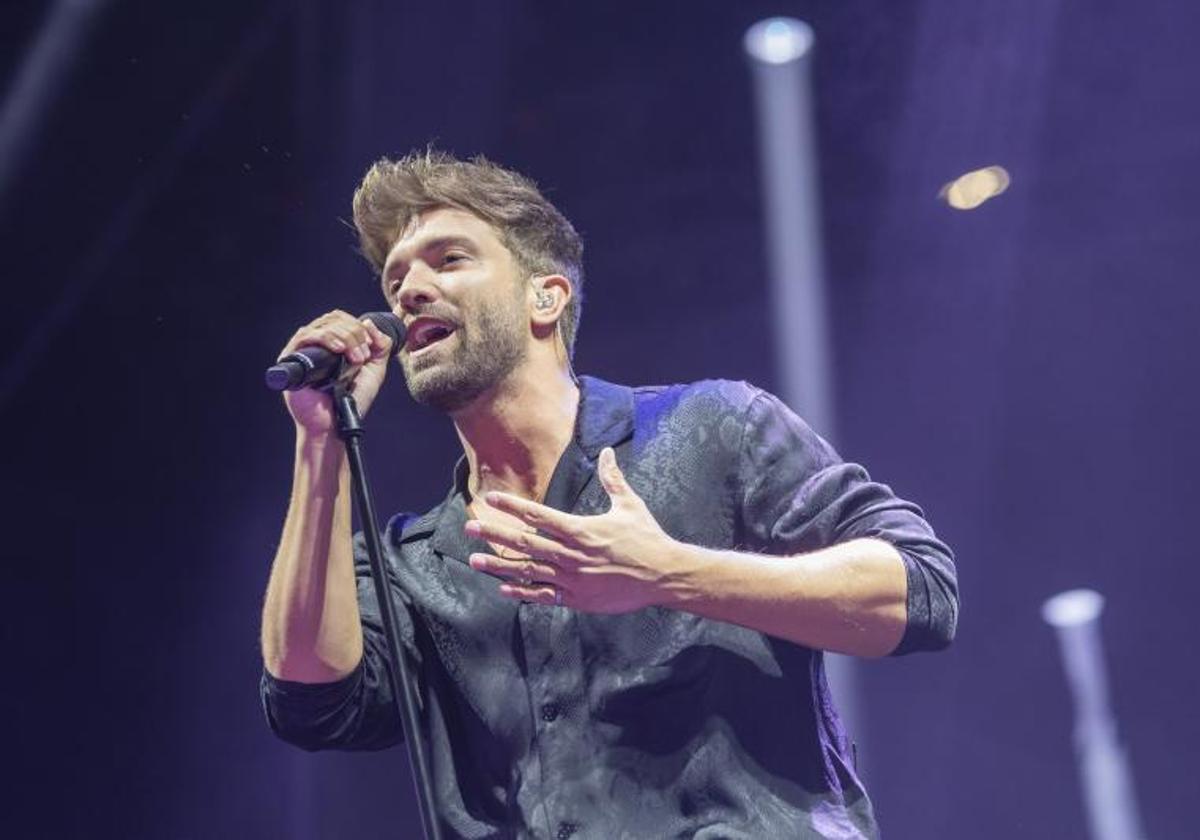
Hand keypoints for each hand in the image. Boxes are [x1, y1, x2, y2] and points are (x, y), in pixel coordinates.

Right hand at [277, 310, 395, 434]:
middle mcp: (316, 343)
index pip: (341, 318)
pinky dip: (326, 338)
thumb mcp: (374, 369)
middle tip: (363, 356)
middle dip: (354, 333)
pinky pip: (306, 337)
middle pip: (333, 318)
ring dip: (345, 337)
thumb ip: (380, 346)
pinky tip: (340, 350)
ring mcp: (302, 350)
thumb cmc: (351, 400)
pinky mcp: (290, 359)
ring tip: (356, 359)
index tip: (371, 347)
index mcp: (332, 343)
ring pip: (323, 325)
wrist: (335, 424)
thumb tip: (369, 322)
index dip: (359, 326)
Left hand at [465, 448, 679, 612]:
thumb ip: (613, 479)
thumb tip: (606, 452)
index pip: (538, 515)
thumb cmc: (647, 538)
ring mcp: (572, 579)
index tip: (492, 499)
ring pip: (528, 570)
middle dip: (495, 534)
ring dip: (499, 565)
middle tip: (470, 528)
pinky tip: (503, 588)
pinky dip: (522, 592)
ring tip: (475, 560)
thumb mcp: (630, 505)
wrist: (664, 575)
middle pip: (525, 543)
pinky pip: (543, 595)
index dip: (512, 506)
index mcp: (581, 529)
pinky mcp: (577, 598)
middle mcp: (571, 554)